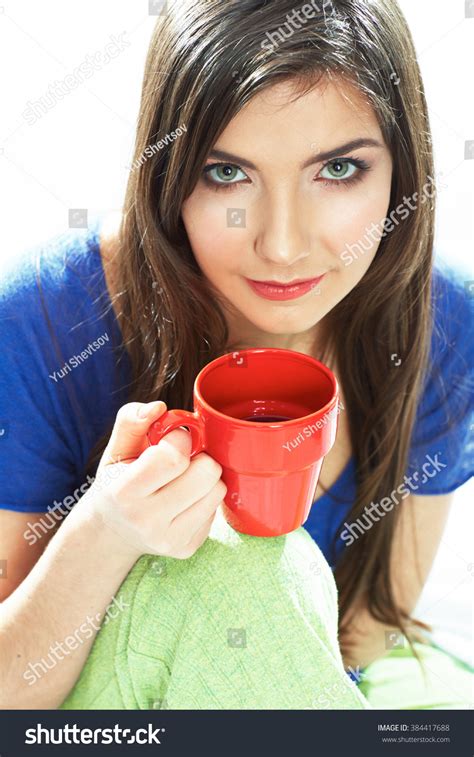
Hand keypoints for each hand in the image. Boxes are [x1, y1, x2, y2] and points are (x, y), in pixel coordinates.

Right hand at [79, 401, 225, 559]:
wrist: (111, 533)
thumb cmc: (116, 483)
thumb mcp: (116, 449)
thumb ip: (131, 420)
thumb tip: (159, 407)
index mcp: (124, 493)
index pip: (173, 457)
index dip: (180, 439)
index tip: (171, 440)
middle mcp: (147, 521)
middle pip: (206, 472)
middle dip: (198, 457)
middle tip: (181, 460)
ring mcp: (170, 539)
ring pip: (218, 489)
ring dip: (205, 478)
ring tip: (182, 480)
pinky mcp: (188, 548)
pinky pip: (217, 509)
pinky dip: (204, 498)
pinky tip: (184, 500)